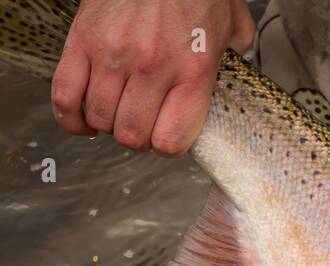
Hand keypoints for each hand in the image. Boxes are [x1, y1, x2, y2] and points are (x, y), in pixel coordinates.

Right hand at [51, 0, 254, 156]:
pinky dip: (70, 115)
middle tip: (141, 123)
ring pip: (99, 118)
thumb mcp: (233, 27)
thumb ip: (237, 59)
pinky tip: (83, 116)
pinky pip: (64, 93)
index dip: (168, 146)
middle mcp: (152, 67)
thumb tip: (236, 77)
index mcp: (193, 71)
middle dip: (137, 137)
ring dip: (107, 123)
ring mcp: (113, 54)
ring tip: (117, 112)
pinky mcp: (82, 39)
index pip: (170, 141)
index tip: (168, 136)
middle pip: (131, 135)